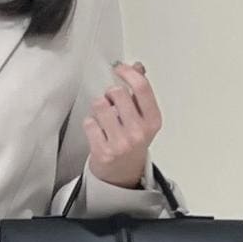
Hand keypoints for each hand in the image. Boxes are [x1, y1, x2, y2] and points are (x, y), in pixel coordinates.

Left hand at [84, 59, 160, 188]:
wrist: (123, 174)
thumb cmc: (133, 142)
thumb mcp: (144, 118)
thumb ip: (140, 92)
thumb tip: (137, 67)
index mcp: (153, 121)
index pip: (141, 87)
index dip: (127, 72)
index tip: (119, 68)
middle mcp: (138, 132)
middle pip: (117, 92)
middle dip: (110, 93)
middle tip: (111, 102)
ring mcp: (121, 143)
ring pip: (100, 105)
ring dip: (99, 107)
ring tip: (104, 117)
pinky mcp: (103, 151)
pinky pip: (89, 123)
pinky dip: (91, 124)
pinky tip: (98, 131)